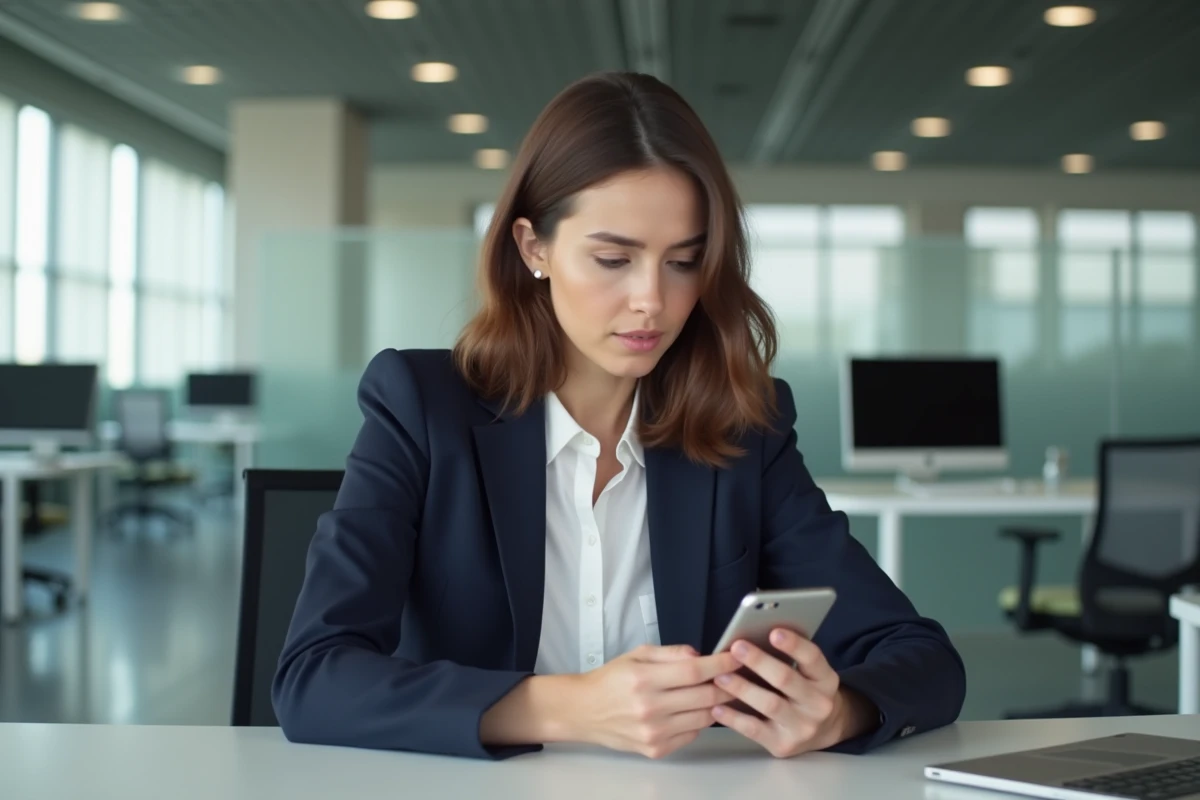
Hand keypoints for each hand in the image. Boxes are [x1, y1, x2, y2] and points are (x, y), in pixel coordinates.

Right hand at [570, 644, 740, 758]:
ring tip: (717, 691)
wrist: (585, 711)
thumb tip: (699, 655)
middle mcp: (650, 708)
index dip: (721, 663)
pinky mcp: (656, 749)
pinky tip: (692, 710)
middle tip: (736, 675)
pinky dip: (698, 721)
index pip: (695, 671)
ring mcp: (654, 732)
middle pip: (705, 696)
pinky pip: (692, 734)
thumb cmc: (610, 681)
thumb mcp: (637, 655)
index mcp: (644, 679)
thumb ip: (671, 653)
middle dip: (727, 684)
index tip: (736, 657)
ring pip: (704, 718)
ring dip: (716, 704)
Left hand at [711, 629, 877, 757]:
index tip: (773, 632)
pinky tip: (717, 707)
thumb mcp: (808, 673)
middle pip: (786, 679)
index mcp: (826, 679)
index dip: (794, 645)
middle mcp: (819, 704)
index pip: (812, 658)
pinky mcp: (784, 745)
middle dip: (759, 662)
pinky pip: (755, 730)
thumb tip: (752, 637)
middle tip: (736, 647)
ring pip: (770, 705)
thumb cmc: (804, 691)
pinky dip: (734, 718)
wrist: (823, 731)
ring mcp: (802, 727)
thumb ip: (788, 657)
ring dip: (742, 688)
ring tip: (720, 676)